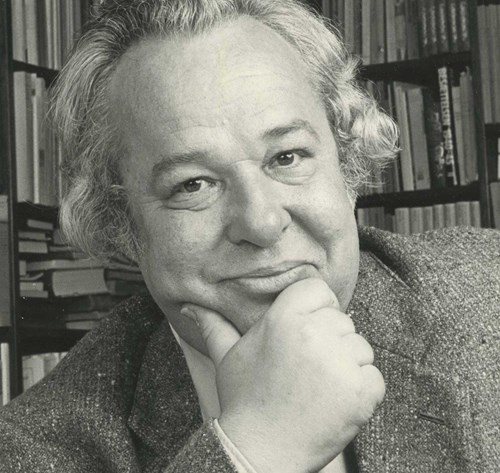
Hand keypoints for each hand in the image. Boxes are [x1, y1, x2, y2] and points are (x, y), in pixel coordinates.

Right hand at [182, 278, 384, 472]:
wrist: (261, 451)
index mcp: (284, 318)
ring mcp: (341, 363)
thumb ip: (214, 326)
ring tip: (316, 387)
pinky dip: (360, 390)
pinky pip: (374, 377)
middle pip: (342, 319)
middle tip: (306, 368)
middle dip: (329, 340)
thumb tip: (189, 306)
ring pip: (360, 347)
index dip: (315, 308)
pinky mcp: (361, 392)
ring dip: (346, 366)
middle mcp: (314, 334)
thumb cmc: (244, 400)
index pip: (319, 290)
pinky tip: (333, 402)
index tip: (305, 330)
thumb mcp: (227, 357)